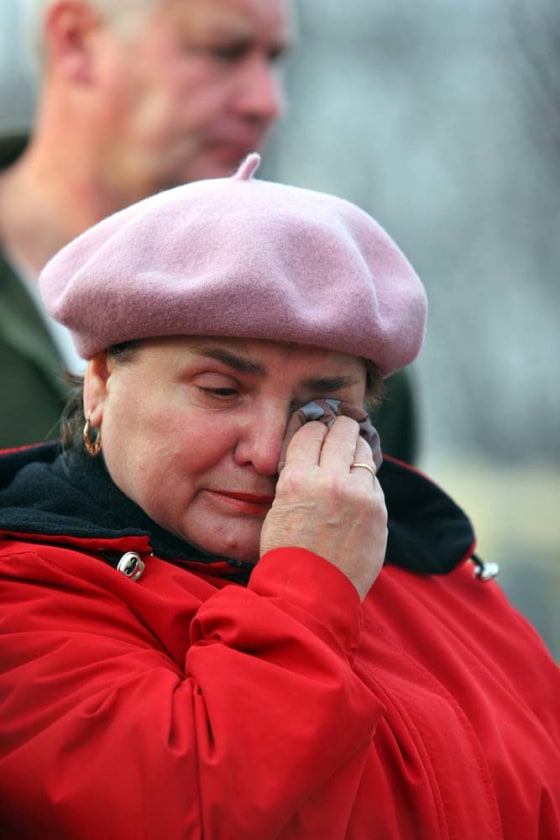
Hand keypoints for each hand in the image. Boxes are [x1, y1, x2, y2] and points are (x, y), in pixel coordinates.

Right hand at [260, 417, 386, 599]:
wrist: (310, 595)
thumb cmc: (287, 554)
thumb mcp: (280, 508)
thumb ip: (298, 478)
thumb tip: (313, 455)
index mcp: (298, 479)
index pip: (310, 431)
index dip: (313, 428)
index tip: (316, 431)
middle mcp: (332, 480)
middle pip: (343, 431)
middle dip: (340, 427)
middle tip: (339, 428)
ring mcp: (360, 495)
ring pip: (364, 451)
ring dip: (356, 450)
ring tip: (350, 455)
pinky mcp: (379, 511)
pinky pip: (374, 482)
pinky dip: (365, 481)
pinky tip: (356, 490)